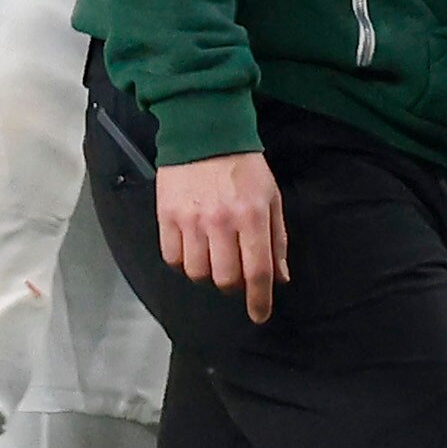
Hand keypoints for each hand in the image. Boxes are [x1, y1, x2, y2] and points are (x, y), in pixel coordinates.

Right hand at [158, 150, 286, 321]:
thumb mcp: (271, 198)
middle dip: (233, 284)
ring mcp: (190, 220)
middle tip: (235, 271)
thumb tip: (280, 277)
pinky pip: (172, 257)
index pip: (257, 272)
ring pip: (197, 272)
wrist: (204, 132)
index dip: (259, 300)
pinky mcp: (166, 215)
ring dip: (207, 273)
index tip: (259, 315)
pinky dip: (183, 260)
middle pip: (224, 279)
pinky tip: (192, 247)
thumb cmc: (243, 166)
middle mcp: (221, 222)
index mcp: (252, 217)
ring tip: (213, 255)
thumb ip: (277, 239)